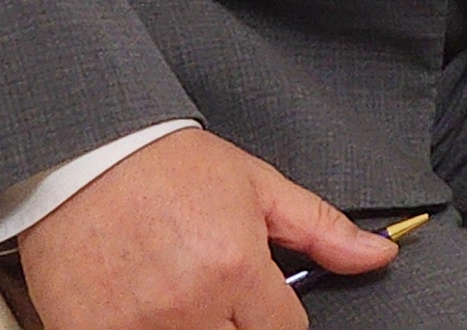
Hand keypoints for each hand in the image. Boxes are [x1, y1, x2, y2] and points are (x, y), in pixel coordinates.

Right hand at [17, 129, 397, 329]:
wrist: (85, 155)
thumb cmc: (172, 167)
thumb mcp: (258, 186)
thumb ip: (321, 229)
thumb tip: (381, 255)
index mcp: (236, 269)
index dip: (278, 317)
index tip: (260, 299)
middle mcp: (189, 308)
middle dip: (237, 325)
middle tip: (216, 293)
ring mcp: (136, 329)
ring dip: (196, 329)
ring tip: (180, 296)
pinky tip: (143, 308)